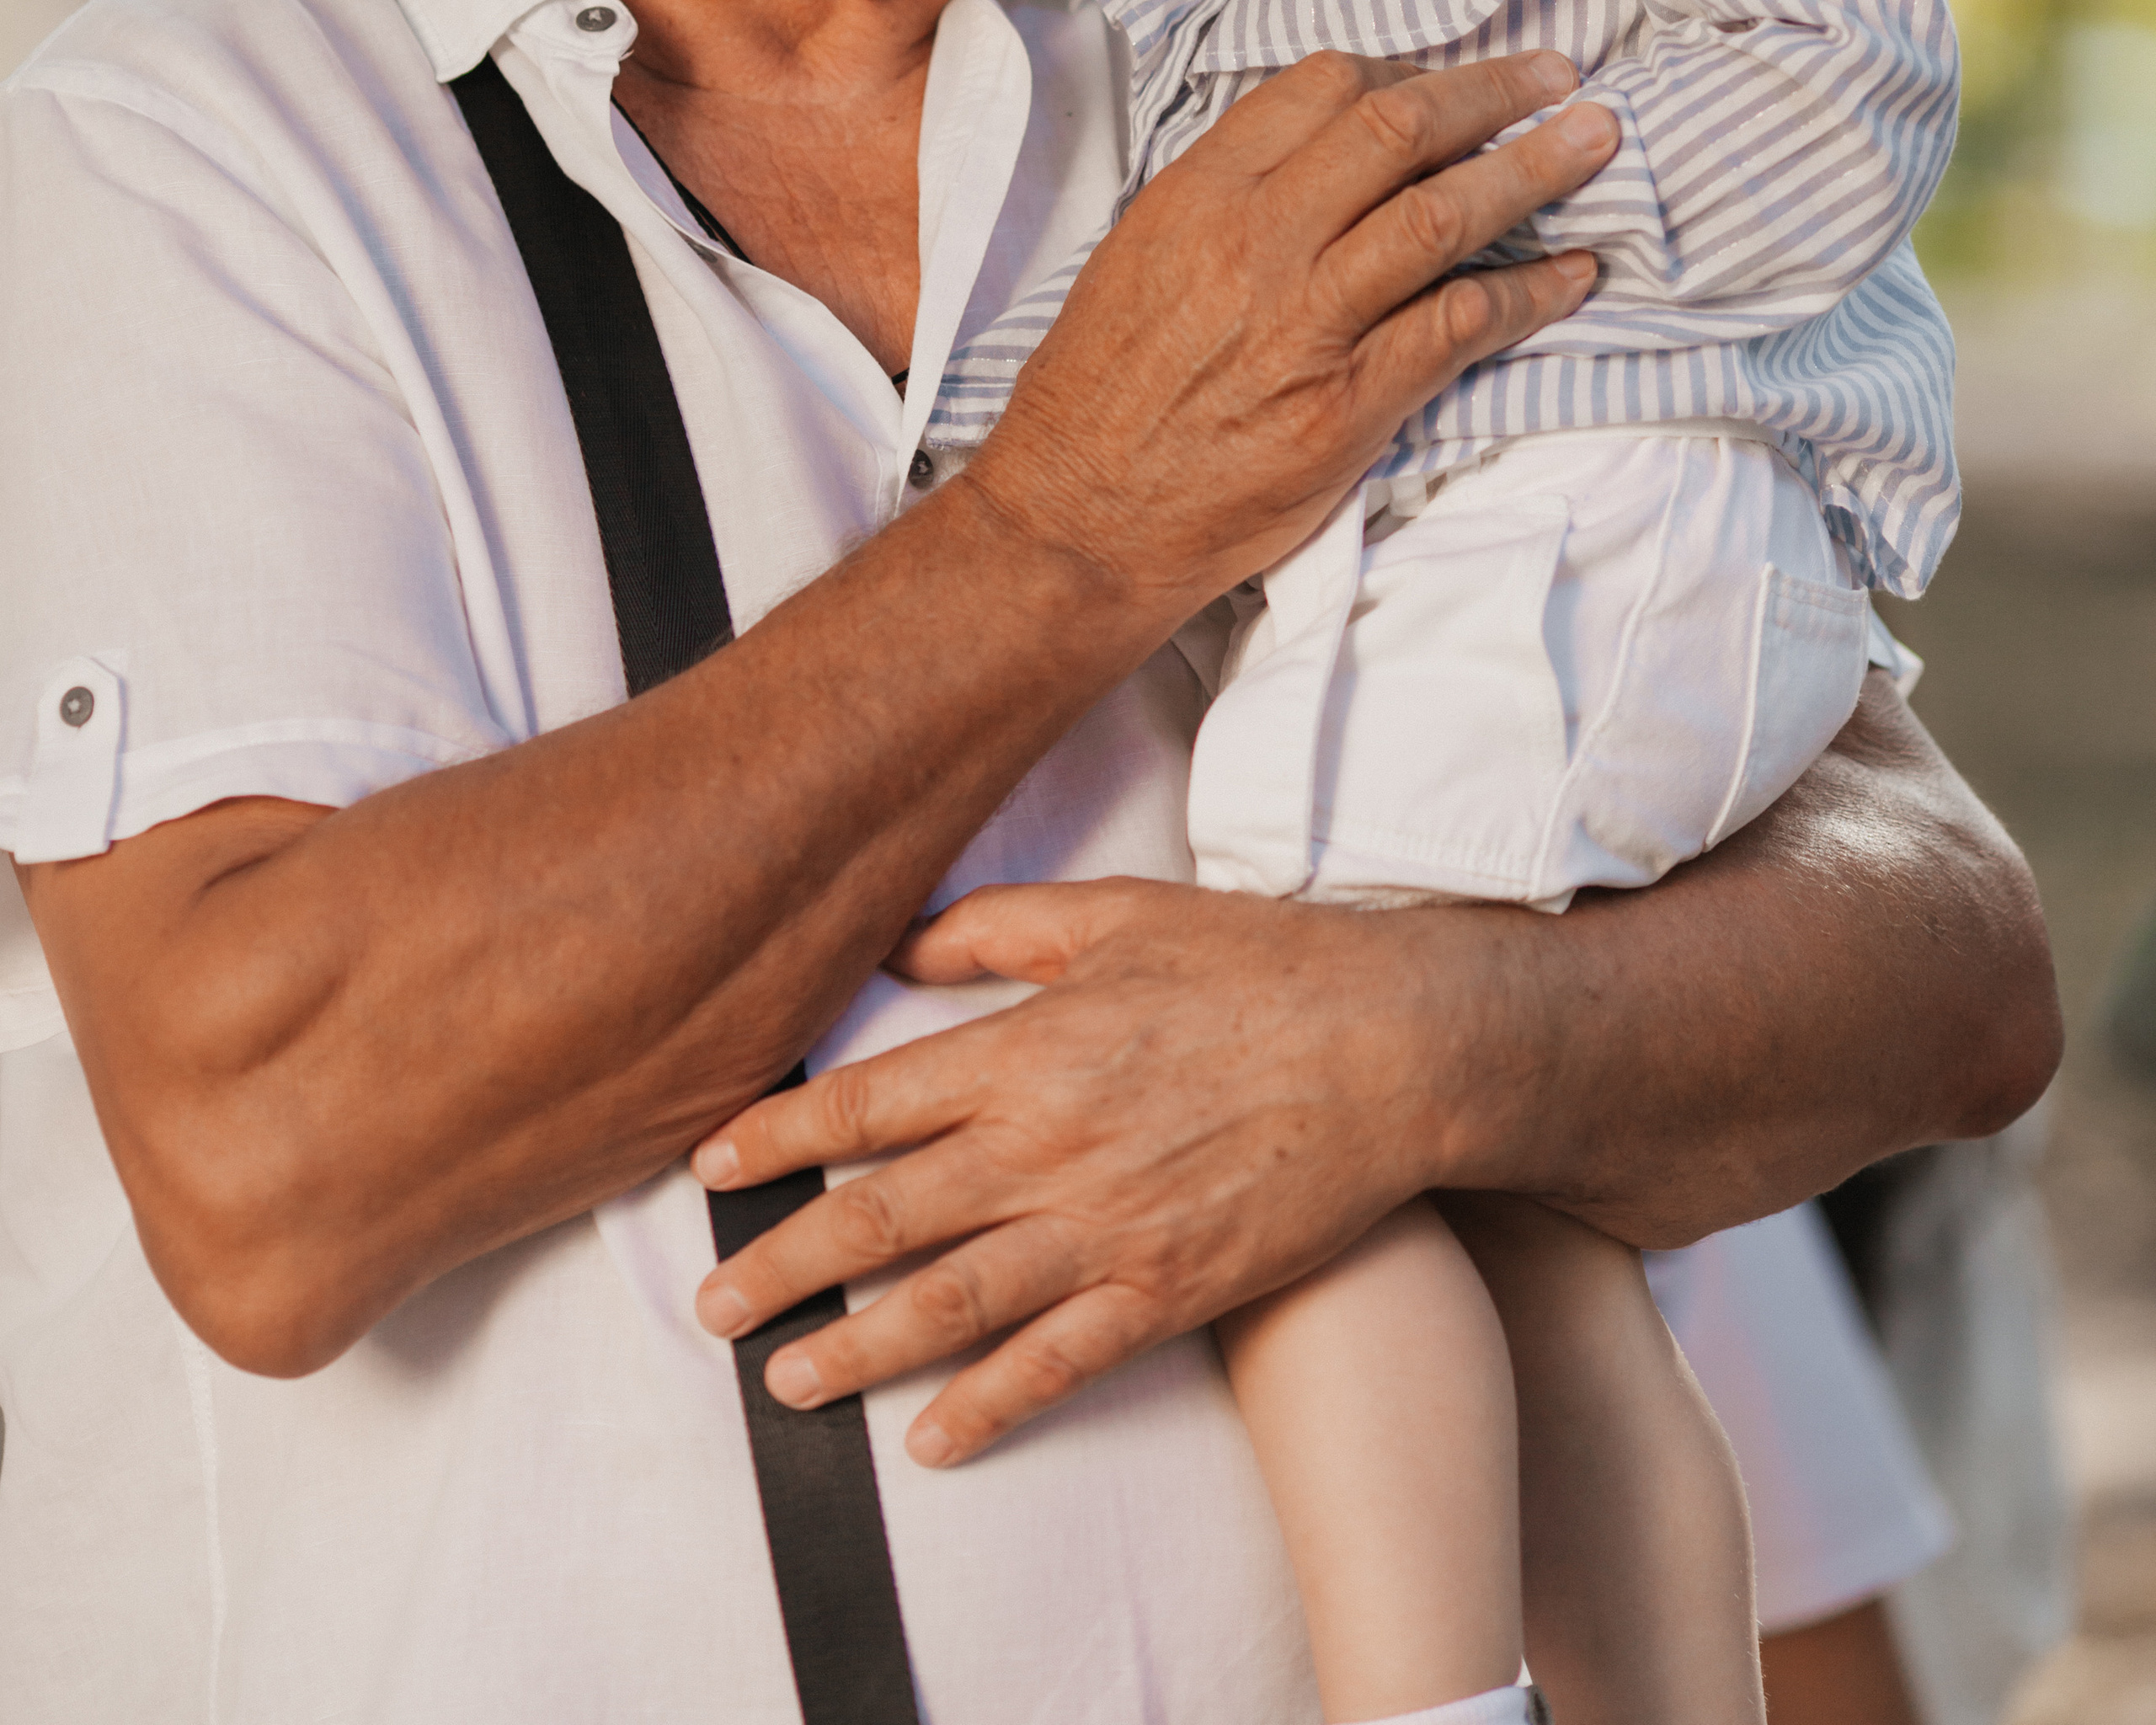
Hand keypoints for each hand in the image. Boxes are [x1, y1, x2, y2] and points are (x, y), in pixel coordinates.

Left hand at [695, 878, 1466, 1463]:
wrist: (1390, 1043)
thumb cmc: (1254, 965)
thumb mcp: (1116, 912)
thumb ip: (995, 926)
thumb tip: (898, 940)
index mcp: (1027, 1049)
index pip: (868, 1105)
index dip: (778, 1137)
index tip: (713, 1162)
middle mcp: (1050, 1146)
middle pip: (884, 1219)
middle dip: (784, 1263)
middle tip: (711, 1304)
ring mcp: (1108, 1228)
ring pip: (953, 1304)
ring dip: (859, 1348)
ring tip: (788, 1379)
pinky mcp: (1169, 1288)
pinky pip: (1061, 1361)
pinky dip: (991, 1404)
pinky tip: (934, 1436)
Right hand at [966, 50, 1614, 627]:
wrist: (1079, 517)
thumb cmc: (1102, 390)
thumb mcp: (1142, 253)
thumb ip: (1228, 195)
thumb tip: (1323, 153)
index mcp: (1198, 193)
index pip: (1322, 87)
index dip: (1409, 71)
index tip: (1456, 81)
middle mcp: (1255, 241)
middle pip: (1398, 128)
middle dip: (1495, 93)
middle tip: (1561, 79)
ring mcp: (1305, 322)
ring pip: (1443, 213)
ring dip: (1536, 168)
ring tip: (1596, 143)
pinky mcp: (1346, 404)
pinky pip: (1460, 325)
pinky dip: (1530, 292)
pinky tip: (1572, 274)